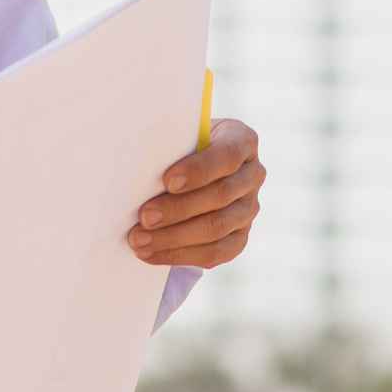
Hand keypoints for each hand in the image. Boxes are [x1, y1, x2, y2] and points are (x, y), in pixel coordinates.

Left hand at [127, 117, 262, 268]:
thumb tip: (140, 165)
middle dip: (178, 209)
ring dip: (173, 237)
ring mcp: (248, 209)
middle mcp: (252, 175)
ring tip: (139, 240)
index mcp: (241, 140)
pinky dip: (178, 255)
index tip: (168, 181)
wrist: (192, 170)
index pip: (226, 156)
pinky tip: (151, 253)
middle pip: (220, 195)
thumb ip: (171, 146)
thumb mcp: (181, 136)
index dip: (199, 170)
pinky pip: (214, 253)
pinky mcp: (239, 238)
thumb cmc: (180, 148)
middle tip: (144, 217)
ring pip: (216, 228)